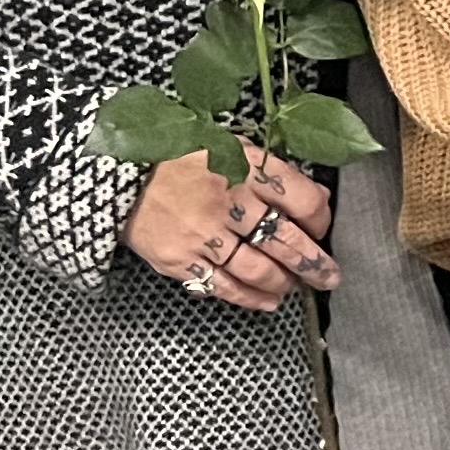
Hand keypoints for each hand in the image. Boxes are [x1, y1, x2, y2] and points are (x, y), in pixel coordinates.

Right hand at [124, 147, 337, 312]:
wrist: (119, 174)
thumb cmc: (182, 158)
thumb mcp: (231, 148)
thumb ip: (273, 173)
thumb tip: (319, 197)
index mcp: (246, 166)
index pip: (302, 198)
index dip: (321, 219)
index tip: (322, 229)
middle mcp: (229, 201)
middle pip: (286, 240)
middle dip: (314, 263)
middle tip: (329, 276)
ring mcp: (204, 233)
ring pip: (259, 268)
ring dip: (285, 282)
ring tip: (297, 286)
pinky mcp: (181, 259)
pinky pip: (224, 286)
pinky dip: (251, 298)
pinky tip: (269, 301)